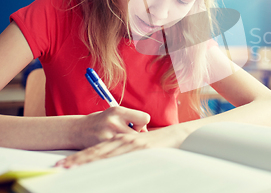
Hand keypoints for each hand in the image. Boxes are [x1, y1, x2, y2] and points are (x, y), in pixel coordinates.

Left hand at [57, 123, 187, 167]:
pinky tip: (97, 165)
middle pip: (95, 152)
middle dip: (76, 160)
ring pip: (104, 154)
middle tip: (59, 166)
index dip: (79, 157)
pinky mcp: (140, 148)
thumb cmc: (160, 143)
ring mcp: (131, 144)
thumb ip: (126, 152)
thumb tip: (114, 161)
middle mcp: (123, 140)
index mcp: (121, 140)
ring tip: (69, 168)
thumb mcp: (140, 147)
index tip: (63, 164)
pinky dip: (106, 161)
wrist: (178, 135)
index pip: (96, 150)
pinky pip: (120, 156)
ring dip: (85, 161)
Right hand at [71, 106, 149, 149]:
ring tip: (119, 142)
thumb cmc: (101, 121)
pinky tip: (113, 148)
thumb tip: (146, 133)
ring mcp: (107, 136)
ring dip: (129, 145)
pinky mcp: (102, 147)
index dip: (141, 123)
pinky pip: (121, 152)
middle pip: (140, 135)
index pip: (145, 118)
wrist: (77, 130)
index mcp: (118, 111)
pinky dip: (121, 152)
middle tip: (127, 136)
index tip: (133, 126)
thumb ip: (131, 119)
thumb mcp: (116, 114)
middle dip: (136, 137)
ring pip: (131, 145)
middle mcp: (113, 122)